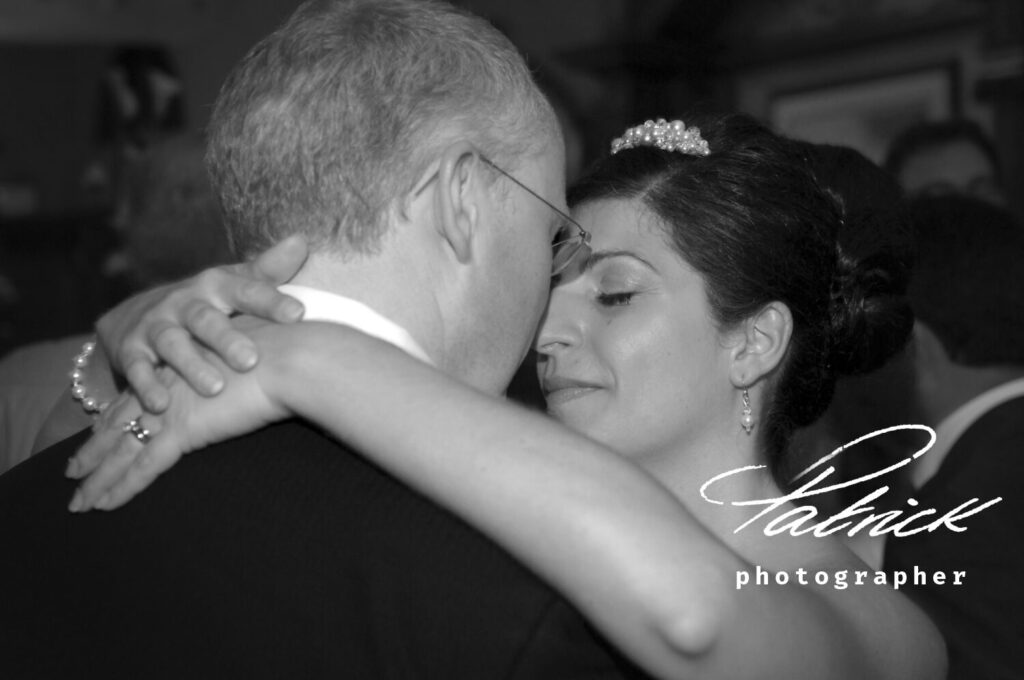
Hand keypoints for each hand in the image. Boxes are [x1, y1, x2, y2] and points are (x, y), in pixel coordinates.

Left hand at [66, 337, 288, 511]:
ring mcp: (171, 409)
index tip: (99, 431)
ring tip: (78, 501)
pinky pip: (142, 466)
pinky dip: (120, 487)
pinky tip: (103, 505)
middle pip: (119, 423)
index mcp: (183, 366)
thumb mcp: (256, 354)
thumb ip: (243, 366)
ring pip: (121, 450)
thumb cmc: (286, 353)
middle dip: (94, 450)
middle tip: (71, 472)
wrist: (290, 356)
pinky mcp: (182, 431)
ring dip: (97, 478)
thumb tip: (260, 370)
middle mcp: (168, 387)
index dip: (118, 416)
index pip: (140, 397)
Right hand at [97, 236, 308, 411]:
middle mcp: (185, 302)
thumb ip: (268, 270)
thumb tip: (300, 241)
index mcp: (216, 286)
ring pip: (172, 344)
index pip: (246, 290)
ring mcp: (156, 325)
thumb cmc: (206, 302)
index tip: (298, 314)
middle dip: (227, 339)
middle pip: (206, 319)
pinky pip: (138, 368)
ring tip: (215, 389)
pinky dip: (147, 385)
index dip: (271, 301)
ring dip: (191, 366)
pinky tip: (162, 404)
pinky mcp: (131, 349)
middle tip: (251, 361)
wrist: (139, 315)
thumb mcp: (233, 283)